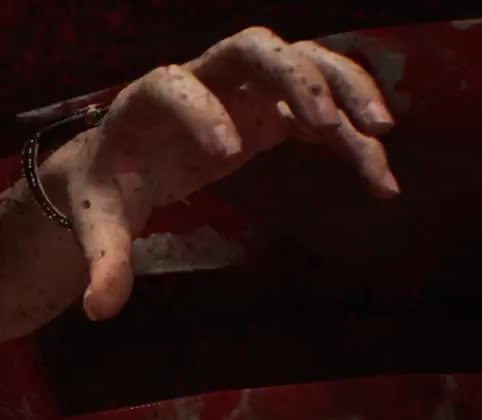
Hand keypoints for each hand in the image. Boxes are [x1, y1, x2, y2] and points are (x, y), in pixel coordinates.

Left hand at [52, 27, 400, 319]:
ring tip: (381, 130)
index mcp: (145, 102)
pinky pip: (322, 108)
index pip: (173, 86)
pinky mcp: (270, 112)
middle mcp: (200, 80)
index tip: (227, 151)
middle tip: (327, 121)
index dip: (200, 110)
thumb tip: (100, 309)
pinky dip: (353, 135)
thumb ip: (105, 261)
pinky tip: (380, 181)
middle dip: (294, 75)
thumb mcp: (100, 226)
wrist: (118, 168)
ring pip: (302, 61)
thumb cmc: (106, 191)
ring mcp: (241, 91)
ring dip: (345, 88)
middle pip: (252, 47)